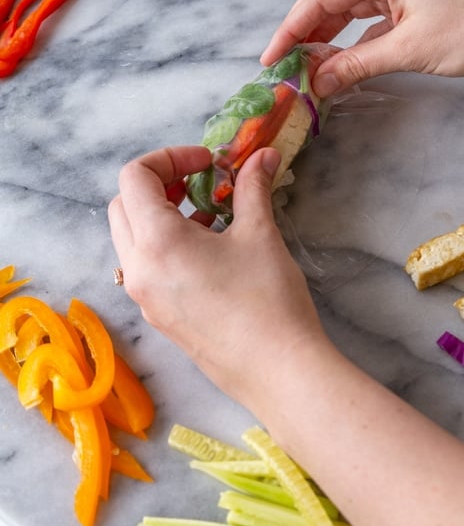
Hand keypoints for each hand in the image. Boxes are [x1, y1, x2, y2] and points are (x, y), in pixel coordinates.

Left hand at [108, 145, 323, 408]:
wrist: (277, 369)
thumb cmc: (267, 297)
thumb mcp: (259, 234)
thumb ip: (253, 187)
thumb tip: (263, 155)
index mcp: (156, 242)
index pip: (135, 177)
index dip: (170, 157)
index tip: (208, 163)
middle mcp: (138, 269)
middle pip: (124, 205)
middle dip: (159, 184)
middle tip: (200, 183)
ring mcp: (145, 297)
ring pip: (132, 238)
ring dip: (161, 215)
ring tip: (209, 214)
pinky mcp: (159, 316)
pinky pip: (146, 267)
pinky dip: (166, 245)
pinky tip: (210, 250)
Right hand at [261, 0, 463, 95]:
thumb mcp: (409, 51)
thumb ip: (357, 65)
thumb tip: (317, 83)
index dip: (292, 27)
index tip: (272, 58)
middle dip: (303, 31)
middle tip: (283, 65)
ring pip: (347, 12)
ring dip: (326, 38)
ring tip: (304, 67)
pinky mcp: (409, 7)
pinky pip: (367, 23)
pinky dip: (350, 43)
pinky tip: (339, 64)